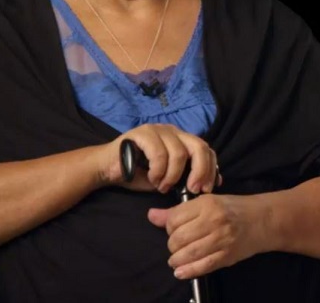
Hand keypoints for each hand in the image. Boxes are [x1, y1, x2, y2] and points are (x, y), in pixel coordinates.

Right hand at [99, 124, 219, 194]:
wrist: (106, 169)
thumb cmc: (137, 174)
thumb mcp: (168, 179)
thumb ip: (187, 178)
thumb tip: (213, 183)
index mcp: (181, 139)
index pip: (206, 149)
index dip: (211, 168)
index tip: (208, 188)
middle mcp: (173, 131)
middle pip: (199, 146)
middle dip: (200, 171)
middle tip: (192, 189)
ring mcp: (158, 129)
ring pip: (179, 152)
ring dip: (173, 176)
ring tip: (163, 187)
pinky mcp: (142, 132)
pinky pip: (159, 153)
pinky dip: (159, 171)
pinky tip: (153, 180)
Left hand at [147, 193, 267, 277]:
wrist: (263, 220)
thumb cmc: (234, 208)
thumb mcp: (207, 202)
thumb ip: (179, 211)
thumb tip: (152, 215)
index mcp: (207, 204)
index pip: (174, 219)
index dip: (169, 227)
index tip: (174, 229)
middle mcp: (214, 221)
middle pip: (178, 238)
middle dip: (172, 244)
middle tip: (177, 244)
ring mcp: (221, 240)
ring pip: (187, 254)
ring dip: (176, 259)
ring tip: (176, 258)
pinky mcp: (226, 256)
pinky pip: (202, 267)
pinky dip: (188, 271)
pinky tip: (180, 271)